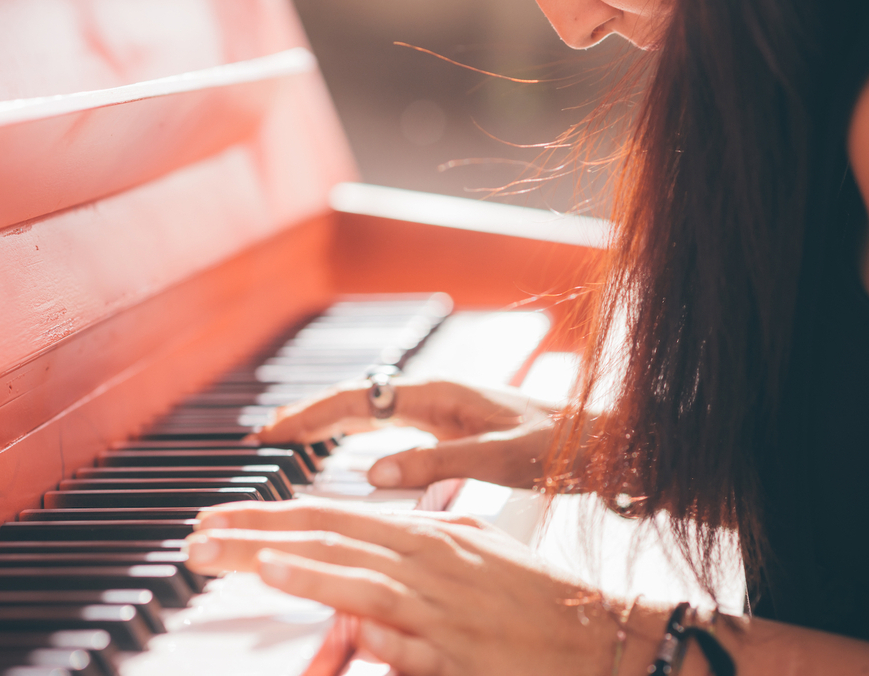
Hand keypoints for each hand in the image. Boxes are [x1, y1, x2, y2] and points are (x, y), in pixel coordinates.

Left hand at [185, 500, 624, 675]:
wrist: (605, 640)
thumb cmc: (537, 604)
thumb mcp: (475, 557)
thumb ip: (421, 552)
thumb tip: (368, 578)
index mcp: (428, 534)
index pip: (333, 516)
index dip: (272, 515)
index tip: (222, 518)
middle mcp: (427, 559)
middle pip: (328, 535)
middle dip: (257, 532)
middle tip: (200, 536)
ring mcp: (438, 603)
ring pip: (354, 572)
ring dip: (292, 562)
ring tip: (237, 554)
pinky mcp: (454, 649)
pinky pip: (397, 630)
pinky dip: (351, 610)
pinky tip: (312, 598)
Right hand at [256, 379, 556, 488]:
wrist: (603, 444)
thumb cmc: (560, 448)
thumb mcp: (499, 459)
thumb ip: (436, 465)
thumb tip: (371, 474)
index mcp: (439, 393)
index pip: (357, 398)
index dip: (310, 415)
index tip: (272, 432)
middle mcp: (435, 394)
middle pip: (355, 398)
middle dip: (308, 414)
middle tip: (265, 434)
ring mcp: (442, 408)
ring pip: (370, 408)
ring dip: (328, 420)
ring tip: (290, 436)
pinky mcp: (452, 424)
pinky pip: (389, 422)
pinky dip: (355, 430)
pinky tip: (345, 445)